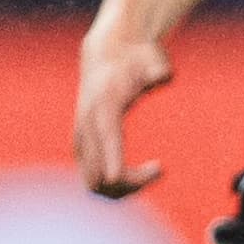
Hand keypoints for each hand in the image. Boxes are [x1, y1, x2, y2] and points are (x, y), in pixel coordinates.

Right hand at [74, 35, 172, 196]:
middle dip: (128, 182)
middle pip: (97, 170)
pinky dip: (114, 186)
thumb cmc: (135, 60)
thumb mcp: (151, 58)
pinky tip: (138, 174)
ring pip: (93, 182)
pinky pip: (93, 178)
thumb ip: (157, 69)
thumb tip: (162, 74)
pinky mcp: (82, 147)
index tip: (118, 179)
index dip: (112, 160)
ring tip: (151, 172)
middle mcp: (87, 124)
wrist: (105, 54)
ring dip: (122, 189)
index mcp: (104, 105)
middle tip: (158, 169)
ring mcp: (81, 138)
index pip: (106, 137)